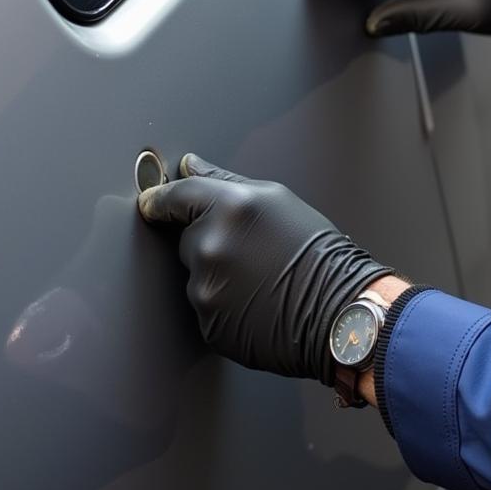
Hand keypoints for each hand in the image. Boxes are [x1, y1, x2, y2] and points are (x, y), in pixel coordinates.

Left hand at [138, 155, 392, 384]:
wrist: (337, 308)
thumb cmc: (317, 252)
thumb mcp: (277, 200)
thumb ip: (223, 181)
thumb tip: (189, 166)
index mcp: (229, 207)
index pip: (173, 196)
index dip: (160, 199)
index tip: (152, 203)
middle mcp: (211, 246)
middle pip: (186, 237)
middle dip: (208, 239)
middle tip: (250, 249)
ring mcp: (206, 288)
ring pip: (196, 273)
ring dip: (216, 273)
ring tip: (258, 276)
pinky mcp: (208, 323)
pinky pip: (205, 305)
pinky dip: (223, 303)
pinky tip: (254, 299)